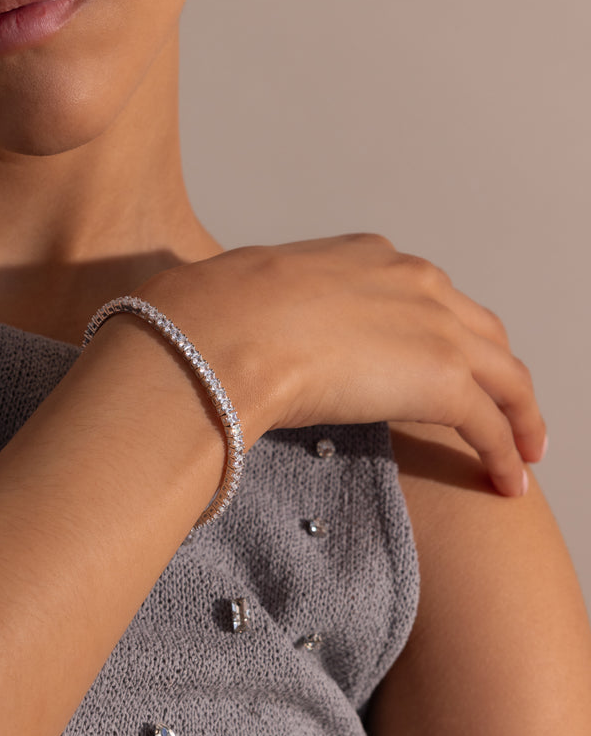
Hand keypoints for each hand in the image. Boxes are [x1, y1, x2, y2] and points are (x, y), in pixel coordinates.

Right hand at [138, 234, 544, 495]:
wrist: (223, 332)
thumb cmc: (216, 312)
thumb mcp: (250, 289)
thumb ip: (270, 304)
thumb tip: (240, 321)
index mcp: (367, 256)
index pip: (426, 297)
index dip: (438, 335)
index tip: (434, 364)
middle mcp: (413, 280)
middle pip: (478, 332)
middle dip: (491, 372)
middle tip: (495, 407)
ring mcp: (434, 326)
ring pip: (502, 376)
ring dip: (516, 415)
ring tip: (519, 452)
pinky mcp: (441, 378)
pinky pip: (491, 422)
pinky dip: (504, 452)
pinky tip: (505, 479)